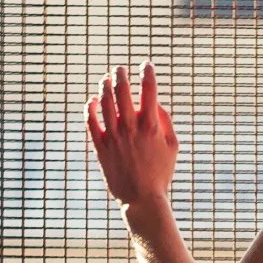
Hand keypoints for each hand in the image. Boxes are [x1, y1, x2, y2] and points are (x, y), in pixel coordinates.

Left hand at [87, 61, 179, 207]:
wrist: (142, 198)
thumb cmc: (160, 173)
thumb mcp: (172, 147)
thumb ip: (165, 122)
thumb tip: (155, 103)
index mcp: (151, 127)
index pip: (149, 91)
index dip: (147, 73)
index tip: (146, 64)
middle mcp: (131, 128)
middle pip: (123, 91)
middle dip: (121, 75)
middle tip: (120, 68)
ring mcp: (114, 137)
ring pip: (105, 103)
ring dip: (105, 86)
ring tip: (106, 79)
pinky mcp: (101, 147)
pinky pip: (91, 122)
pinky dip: (90, 108)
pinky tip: (93, 101)